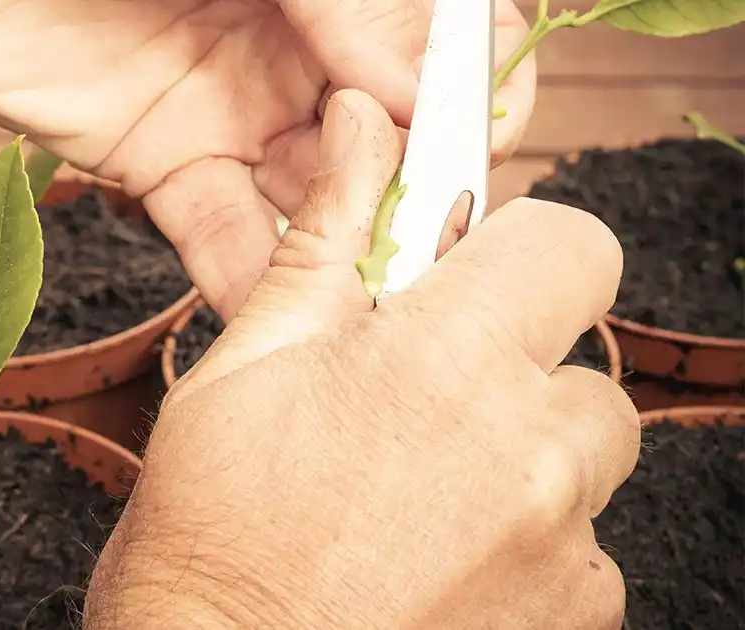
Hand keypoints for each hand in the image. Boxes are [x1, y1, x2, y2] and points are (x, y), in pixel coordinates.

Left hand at [0, 0, 536, 319]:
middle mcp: (300, 47)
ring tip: (378, 304)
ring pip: (319, 197)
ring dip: (352, 249)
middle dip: (421, 193)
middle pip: (394, 135)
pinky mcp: (161, 167)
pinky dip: (254, 284)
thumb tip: (423, 86)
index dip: (470, 94)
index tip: (467, 138)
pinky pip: (222, 237)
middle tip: (434, 249)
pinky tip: (288, 324)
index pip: (444, 44)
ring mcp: (234, 111)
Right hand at [84, 90, 638, 628]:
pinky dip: (526, 546)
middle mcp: (529, 452)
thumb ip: (327, 239)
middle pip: (580, 366)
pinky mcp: (571, 618)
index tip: (465, 287)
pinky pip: (582, 550)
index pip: (570, 246)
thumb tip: (361, 129)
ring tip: (415, 498)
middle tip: (414, 411)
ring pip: (583, 462)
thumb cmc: (210, 534)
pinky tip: (435, 562)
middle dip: (512, 374)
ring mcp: (561, 545)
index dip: (516, 257)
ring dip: (520, 463)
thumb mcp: (249, 364)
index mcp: (445, 360)